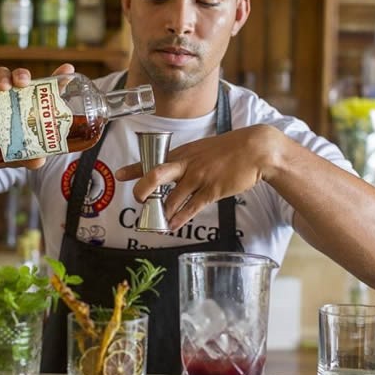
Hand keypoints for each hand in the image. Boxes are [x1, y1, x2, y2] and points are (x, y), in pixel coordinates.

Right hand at [0, 63, 74, 169]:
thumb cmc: (4, 146)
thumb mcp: (19, 154)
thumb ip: (30, 157)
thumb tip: (39, 161)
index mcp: (29, 104)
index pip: (46, 88)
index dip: (58, 76)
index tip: (68, 69)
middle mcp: (14, 95)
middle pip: (20, 77)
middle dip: (22, 75)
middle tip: (24, 82)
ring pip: (0, 75)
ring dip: (3, 77)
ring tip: (4, 86)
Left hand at [115, 125, 279, 229]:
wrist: (255, 149)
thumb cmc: (228, 150)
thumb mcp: (202, 150)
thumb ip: (186, 162)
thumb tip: (173, 175)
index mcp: (183, 154)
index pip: (153, 160)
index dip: (134, 168)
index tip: (119, 174)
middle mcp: (187, 165)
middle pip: (156, 175)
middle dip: (143, 190)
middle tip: (139, 201)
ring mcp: (199, 177)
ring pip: (173, 198)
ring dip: (163, 211)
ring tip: (158, 220)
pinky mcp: (213, 190)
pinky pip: (192, 207)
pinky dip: (181, 218)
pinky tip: (173, 225)